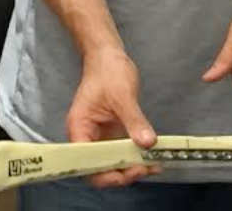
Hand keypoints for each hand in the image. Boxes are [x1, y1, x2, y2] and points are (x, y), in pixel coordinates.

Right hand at [67, 47, 157, 187]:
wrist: (109, 55)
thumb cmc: (108, 71)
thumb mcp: (123, 95)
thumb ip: (134, 121)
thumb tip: (148, 143)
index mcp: (79, 129)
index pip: (87, 163)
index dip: (105, 174)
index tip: (127, 173)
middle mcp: (86, 137)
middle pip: (99, 167)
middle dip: (121, 173)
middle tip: (144, 169)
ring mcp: (99, 136)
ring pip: (111, 162)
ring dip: (130, 168)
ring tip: (152, 166)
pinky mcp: (111, 134)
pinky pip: (121, 151)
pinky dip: (135, 157)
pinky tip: (152, 159)